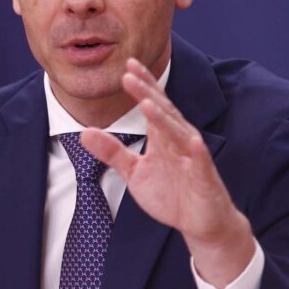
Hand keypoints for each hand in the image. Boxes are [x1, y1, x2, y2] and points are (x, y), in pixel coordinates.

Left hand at [80, 58, 254, 288]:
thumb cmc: (171, 194)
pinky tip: (191, 140)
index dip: (141, 84)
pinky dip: (195, 150)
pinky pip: (199, 161)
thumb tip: (84, 132)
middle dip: (146, 92)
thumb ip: (111, 151)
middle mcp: (178, 140)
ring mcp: (193, 157)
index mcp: (162, 136)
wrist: (201, 223)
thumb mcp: (134, 172)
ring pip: (178, 132)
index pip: (152, 103)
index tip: (127, 65)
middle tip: (129, 72)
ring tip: (147, 102)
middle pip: (162, 111)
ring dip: (164, 117)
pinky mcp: (204, 176)